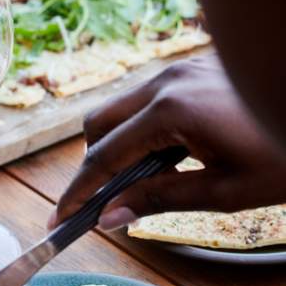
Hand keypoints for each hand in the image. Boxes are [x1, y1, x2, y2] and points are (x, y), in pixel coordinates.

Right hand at [48, 55, 285, 230]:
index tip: (58, 218)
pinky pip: (147, 97)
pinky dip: (141, 127)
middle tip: (99, 202)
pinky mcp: (192, 66)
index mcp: (171, 111)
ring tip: (140, 182)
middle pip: (99, 122)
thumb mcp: (226, 191)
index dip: (78, 191)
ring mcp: (179, 68)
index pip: (104, 156)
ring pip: (121, 107)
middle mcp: (166, 80)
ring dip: (117, 143)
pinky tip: (166, 154)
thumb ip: (161, 200)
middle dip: (92, 163)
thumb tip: (111, 217)